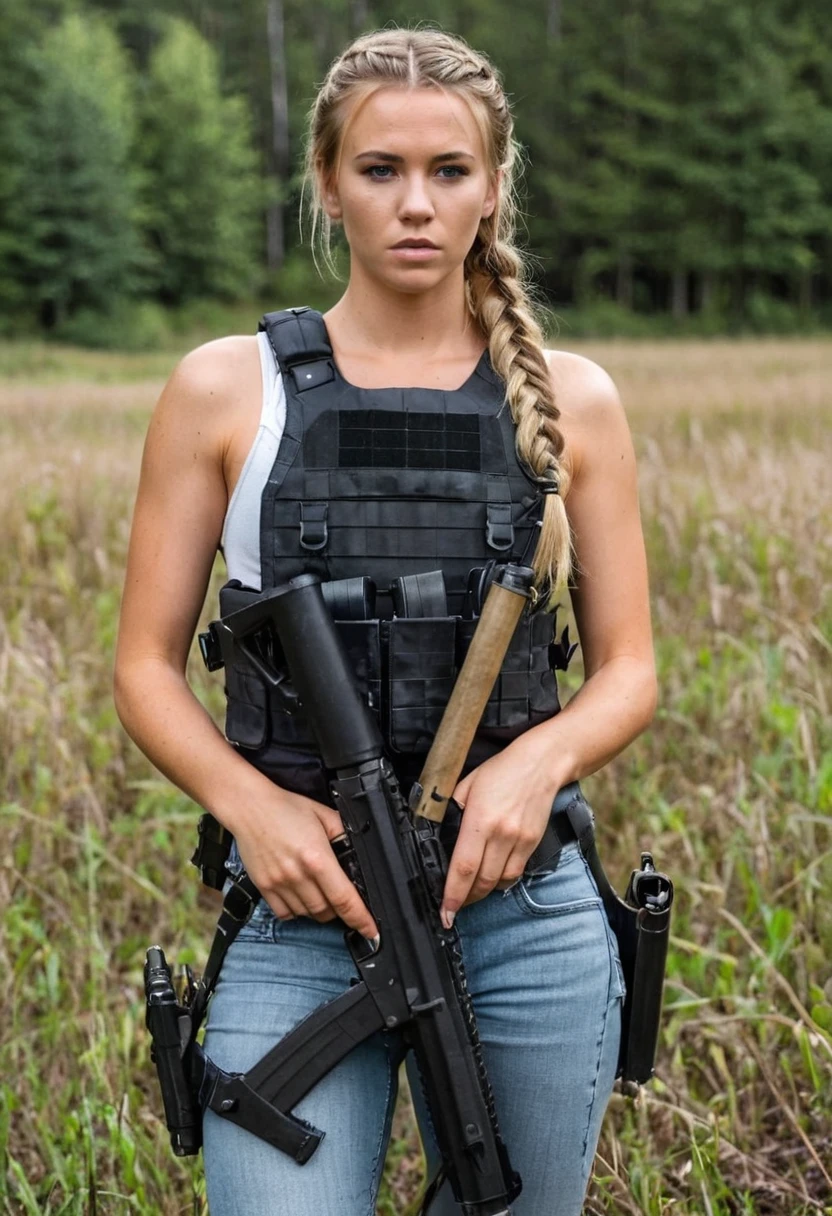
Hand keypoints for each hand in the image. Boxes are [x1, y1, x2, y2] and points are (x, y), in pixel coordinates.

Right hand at [231, 788, 378, 939]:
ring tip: (319, 892)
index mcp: (317, 858)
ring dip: (319, 910)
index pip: (344, 899)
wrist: (249, 807)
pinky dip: (297, 911)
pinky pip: (285, 914)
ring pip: (307, 914)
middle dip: (339, 910)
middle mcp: (298, 875)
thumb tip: (358, 855)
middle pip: (327, 912)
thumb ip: (345, 835)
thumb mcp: (325, 815)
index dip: (361, 919)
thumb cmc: (286, 808)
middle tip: (341, 898)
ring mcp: (279, 884)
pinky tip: (300, 895)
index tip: (371, 931)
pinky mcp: (264, 887)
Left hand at [439, 735, 561, 928]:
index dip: (453, 894)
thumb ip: (451, 810)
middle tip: (452, 908)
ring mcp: (520, 840)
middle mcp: (502, 834)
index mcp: (480, 819)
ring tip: (469, 894)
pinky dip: (500, 882)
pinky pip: (515, 874)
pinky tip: (490, 879)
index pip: (463, 867)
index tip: (445, 913)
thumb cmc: (501, 770)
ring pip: (498, 882)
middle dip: (464, 900)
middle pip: (481, 881)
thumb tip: (438, 834)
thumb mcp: (466, 785)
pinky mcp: (532, 843)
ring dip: (482, 893)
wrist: (542, 764)